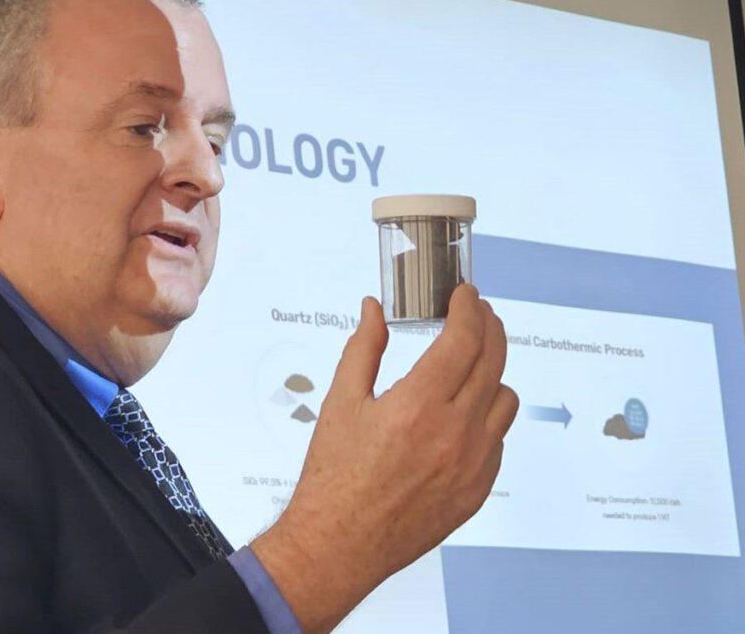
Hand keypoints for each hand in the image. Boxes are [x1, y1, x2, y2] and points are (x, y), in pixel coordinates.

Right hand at [251, 285, 518, 633]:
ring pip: (505, 399)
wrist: (339, 544)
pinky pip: (498, 439)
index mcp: (418, 406)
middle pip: (494, 361)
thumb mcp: (340, 402)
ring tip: (467, 366)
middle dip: (489, 327)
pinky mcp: (478, 490)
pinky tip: (459, 414)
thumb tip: (373, 310)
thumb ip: (364, 348)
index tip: (465, 295)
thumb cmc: (334, 478)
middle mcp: (454, 433)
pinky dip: (485, 416)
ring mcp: (473, 464)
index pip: (464, 340)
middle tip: (477, 313)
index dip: (469, 309)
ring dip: (491, 373)